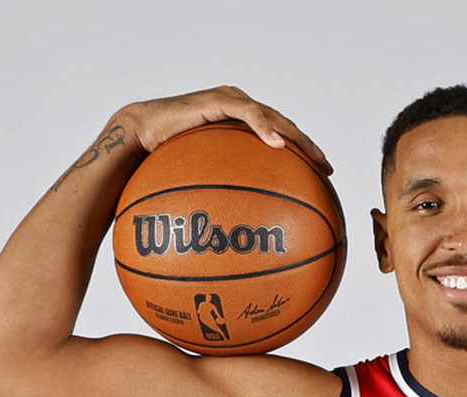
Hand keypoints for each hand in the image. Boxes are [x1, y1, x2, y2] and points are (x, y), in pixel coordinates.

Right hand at [116, 85, 333, 173]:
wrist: (140, 137)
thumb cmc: (166, 161)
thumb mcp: (203, 177)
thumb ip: (224, 188)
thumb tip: (238, 225)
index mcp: (239, 123)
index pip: (279, 135)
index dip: (302, 152)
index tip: (321, 173)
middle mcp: (239, 108)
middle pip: (283, 125)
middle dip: (307, 146)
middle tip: (326, 168)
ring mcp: (230, 101)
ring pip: (273, 116)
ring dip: (295, 136)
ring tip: (313, 157)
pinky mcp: (218, 100)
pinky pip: (248, 114)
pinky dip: (265, 129)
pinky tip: (278, 146)